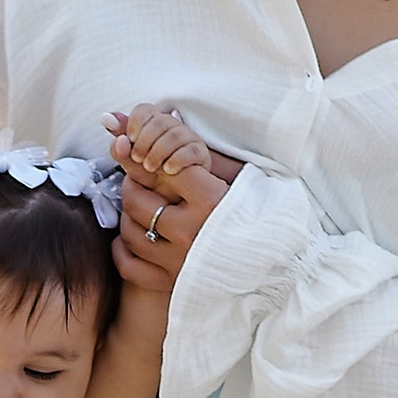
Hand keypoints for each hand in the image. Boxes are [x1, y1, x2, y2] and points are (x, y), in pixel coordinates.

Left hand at [108, 106, 235, 290]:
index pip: (164, 166)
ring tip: (143, 209)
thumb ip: (197, 150)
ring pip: (129, 230)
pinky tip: (132, 239)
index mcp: (213, 201)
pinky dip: (123, 249)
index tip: (155, 161)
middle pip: (137, 199)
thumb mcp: (236, 178)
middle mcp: (193, 232)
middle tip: (143, 182)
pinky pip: (128, 264)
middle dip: (134, 185)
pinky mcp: (170, 285)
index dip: (151, 159)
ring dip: (129, 216)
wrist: (274, 269)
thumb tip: (160, 112)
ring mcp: (180, 261)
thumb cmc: (253, 214)